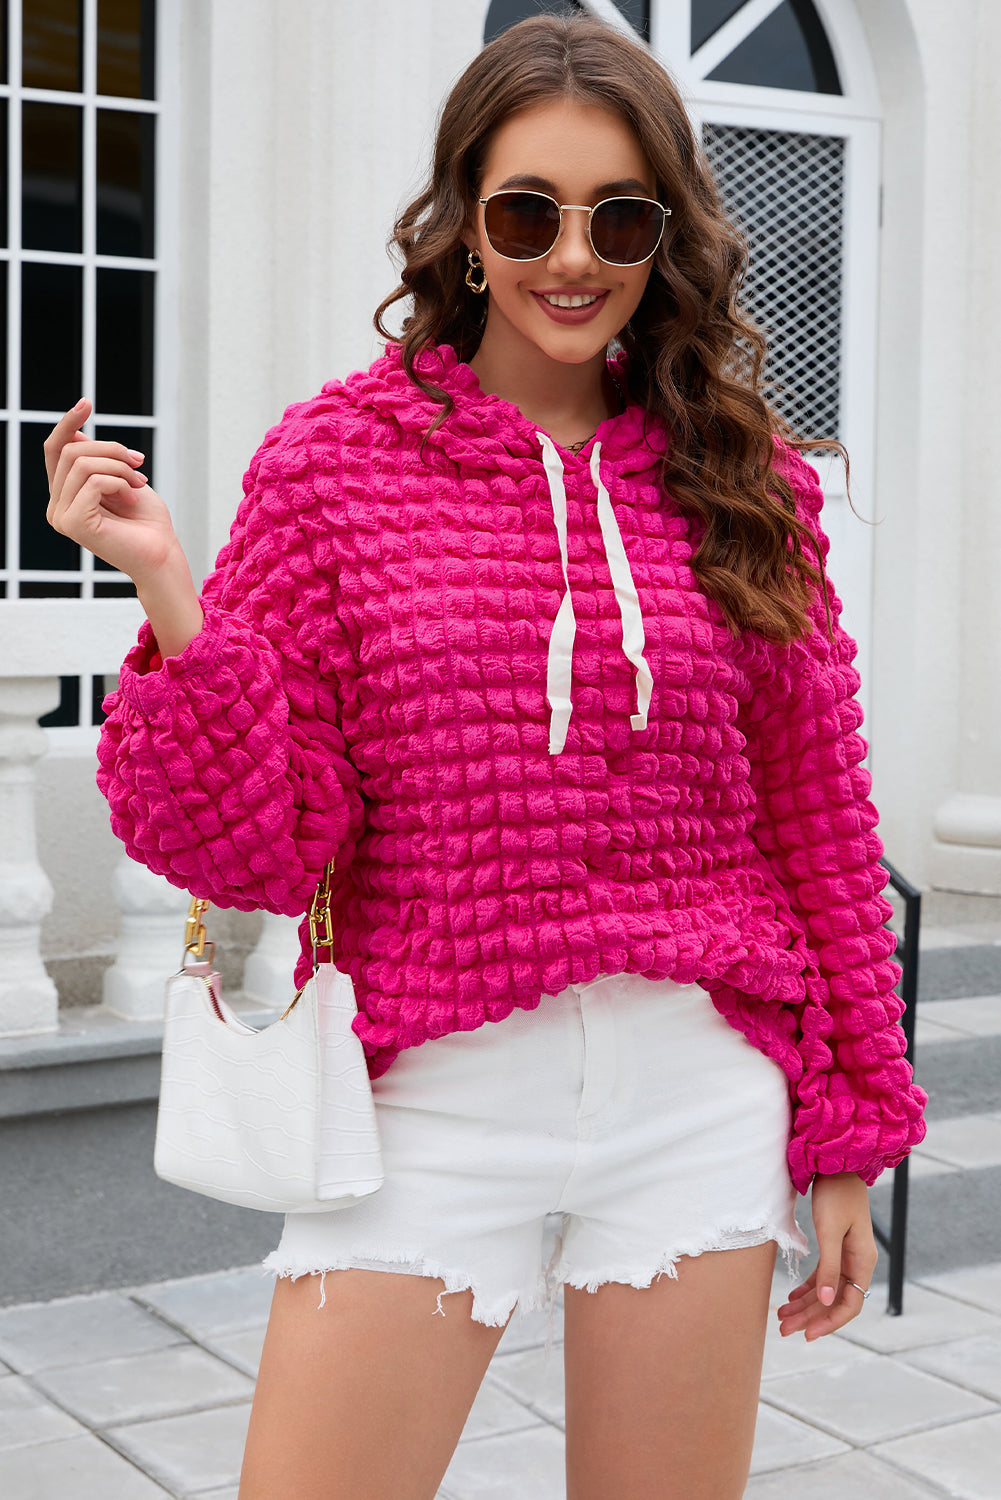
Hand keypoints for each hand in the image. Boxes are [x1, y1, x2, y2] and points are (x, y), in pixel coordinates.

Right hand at [44, 397, 182, 584]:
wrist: (164, 556)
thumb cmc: (148, 523)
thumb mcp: (123, 479)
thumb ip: (97, 461)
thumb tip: (76, 434)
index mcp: (66, 497)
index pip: (55, 450)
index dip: (68, 423)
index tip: (86, 402)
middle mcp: (57, 507)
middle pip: (71, 452)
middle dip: (110, 449)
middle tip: (139, 462)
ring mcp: (62, 517)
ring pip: (82, 463)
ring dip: (119, 466)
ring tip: (140, 482)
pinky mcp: (74, 524)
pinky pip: (93, 481)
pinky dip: (119, 481)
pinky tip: (133, 496)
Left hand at [776, 1171, 877, 1339]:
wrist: (836, 1164)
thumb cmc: (835, 1194)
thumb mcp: (830, 1231)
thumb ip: (829, 1266)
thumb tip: (828, 1301)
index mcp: (863, 1261)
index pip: (850, 1304)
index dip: (829, 1322)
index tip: (807, 1335)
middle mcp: (857, 1262)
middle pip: (834, 1300)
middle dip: (810, 1317)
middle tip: (784, 1331)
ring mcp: (846, 1255)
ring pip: (826, 1290)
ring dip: (805, 1305)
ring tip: (781, 1318)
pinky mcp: (835, 1246)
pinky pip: (822, 1275)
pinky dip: (807, 1288)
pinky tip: (791, 1298)